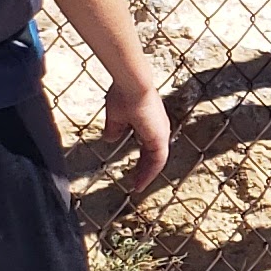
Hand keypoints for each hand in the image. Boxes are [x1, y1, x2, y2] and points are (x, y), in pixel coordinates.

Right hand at [104, 78, 170, 197]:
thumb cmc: (124, 93)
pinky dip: (150, 172)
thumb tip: (110, 139)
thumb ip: (114, 129)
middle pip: (154, 156)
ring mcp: (161, 132)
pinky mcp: (160, 137)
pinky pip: (158, 160)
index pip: (148, 147)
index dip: (142, 160)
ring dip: (147, 174)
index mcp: (150, 123)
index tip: (133, 171)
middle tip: (136, 183)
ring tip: (137, 187)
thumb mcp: (116, 116)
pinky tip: (141, 182)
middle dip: (145, 170)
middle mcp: (159, 128)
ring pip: (157, 160)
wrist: (131, 84)